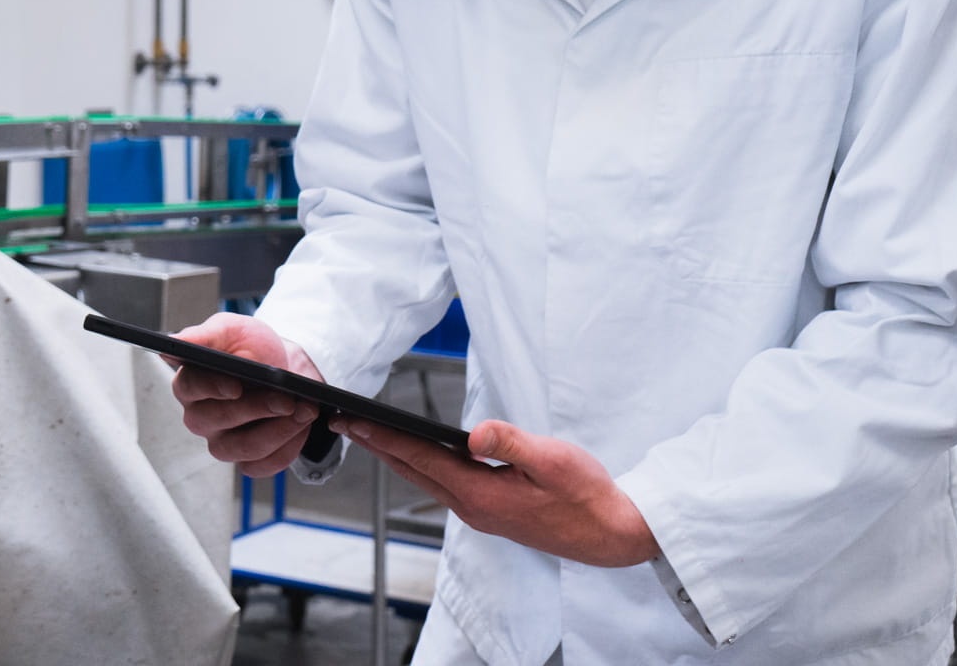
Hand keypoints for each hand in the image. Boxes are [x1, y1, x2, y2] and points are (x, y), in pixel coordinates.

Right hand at [168, 313, 323, 477]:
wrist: (282, 366)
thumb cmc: (250, 347)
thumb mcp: (230, 330)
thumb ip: (203, 335)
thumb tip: (173, 343)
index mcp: (189, 384)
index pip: (189, 388)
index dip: (211, 388)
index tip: (236, 386)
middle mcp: (200, 417)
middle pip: (216, 421)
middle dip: (256, 409)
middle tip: (287, 399)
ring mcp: (222, 442)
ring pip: (241, 449)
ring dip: (277, 431)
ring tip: (303, 411)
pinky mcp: (246, 460)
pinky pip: (261, 466)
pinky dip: (286, 449)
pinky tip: (301, 429)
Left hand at [335, 417, 659, 567]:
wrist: (613, 533)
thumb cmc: (588, 495)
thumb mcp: (554, 461)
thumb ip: (513, 443)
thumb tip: (475, 432)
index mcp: (482, 494)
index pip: (422, 460)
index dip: (385, 438)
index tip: (354, 422)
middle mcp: (474, 508)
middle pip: (415, 471)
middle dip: (377, 445)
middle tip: (343, 423)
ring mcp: (481, 513)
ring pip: (428, 480)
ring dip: (397, 456)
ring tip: (369, 434)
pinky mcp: (491, 511)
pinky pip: (445, 485)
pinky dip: (423, 466)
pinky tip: (417, 455)